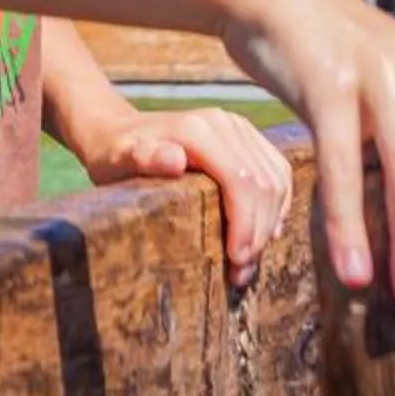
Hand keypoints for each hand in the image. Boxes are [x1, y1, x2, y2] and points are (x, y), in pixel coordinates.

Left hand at [67, 104, 294, 289]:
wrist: (118, 130)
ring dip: (269, 224)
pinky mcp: (248, 136)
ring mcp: (240, 127)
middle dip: (258, 232)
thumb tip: (174, 159)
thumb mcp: (119, 158)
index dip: (246, 224)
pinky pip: (278, 171)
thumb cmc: (116, 153)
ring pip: (276, 180)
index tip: (235, 260)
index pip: (241, 181)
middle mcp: (226, 123)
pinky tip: (266, 232)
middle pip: (263, 184)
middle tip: (240, 272)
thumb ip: (144, 157)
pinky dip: (278, 205)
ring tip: (248, 261)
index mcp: (200, 130)